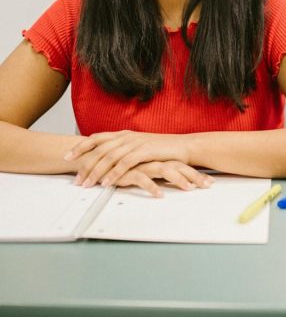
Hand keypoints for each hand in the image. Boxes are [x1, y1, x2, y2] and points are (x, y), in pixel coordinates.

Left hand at [64, 130, 189, 188]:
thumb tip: (108, 161)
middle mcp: (127, 136)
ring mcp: (136, 142)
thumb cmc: (163, 150)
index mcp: (124, 134)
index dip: (81, 146)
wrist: (184, 147)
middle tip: (77, 179)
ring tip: (87, 184)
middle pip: (99, 148)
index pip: (97, 138)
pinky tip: (107, 183)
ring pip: (109, 156)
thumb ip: (124, 151)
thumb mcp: (140, 147)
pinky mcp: (145, 151)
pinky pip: (124, 163)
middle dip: (85, 164)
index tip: (68, 157)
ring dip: (96, 171)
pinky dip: (114, 173)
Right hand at [113, 161, 213, 197]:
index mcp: (158, 159)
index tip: (208, 181)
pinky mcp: (129, 171)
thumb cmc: (122, 165)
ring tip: (189, 189)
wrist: (99, 157)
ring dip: (178, 180)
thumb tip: (173, 180)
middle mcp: (153, 160)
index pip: (181, 165)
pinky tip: (159, 195)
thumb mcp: (144, 167)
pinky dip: (152, 187)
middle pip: (178, 167)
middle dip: (194, 176)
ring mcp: (142, 164)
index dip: (195, 173)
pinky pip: (142, 179)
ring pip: (164, 170)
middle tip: (207, 185)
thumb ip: (157, 171)